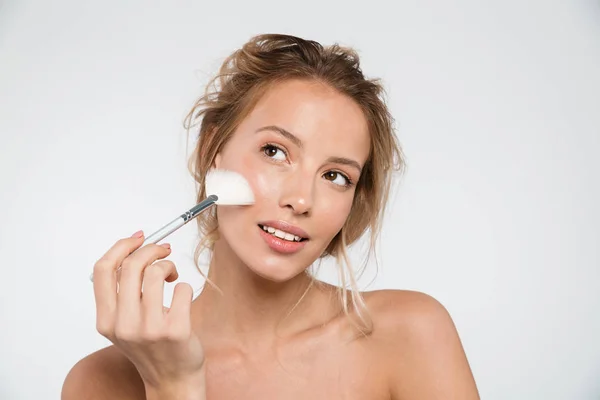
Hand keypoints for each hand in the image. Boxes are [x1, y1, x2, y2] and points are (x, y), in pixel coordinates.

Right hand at [92, 231, 205, 396]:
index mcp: (106, 320)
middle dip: (151, 249)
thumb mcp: (124, 322)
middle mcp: (123, 325)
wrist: (172, 379)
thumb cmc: (151, 345)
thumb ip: (122, 292)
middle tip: (164, 251)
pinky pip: (182, 288)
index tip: (137, 237)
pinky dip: (184, 286)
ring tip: (172, 277)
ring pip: (156, 272)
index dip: (121, 246)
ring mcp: (149, 329)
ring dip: (168, 266)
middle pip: (131, 265)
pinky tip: (182, 300)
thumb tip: (134, 247)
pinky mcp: (175, 330)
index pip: (103, 270)